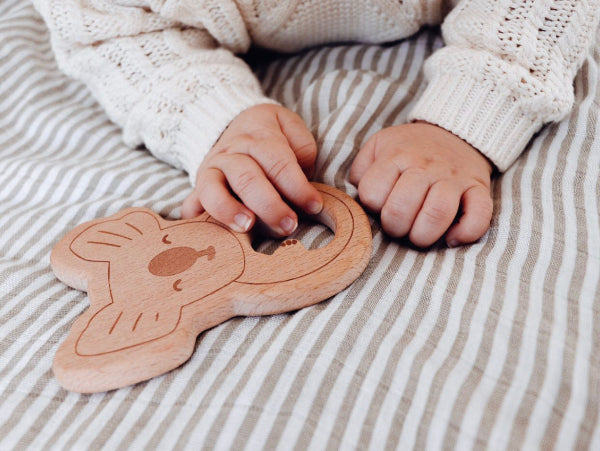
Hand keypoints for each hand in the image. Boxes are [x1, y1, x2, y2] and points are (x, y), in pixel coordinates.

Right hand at [182, 104, 322, 235]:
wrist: (231, 123)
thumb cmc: (269, 134)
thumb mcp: (289, 126)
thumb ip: (302, 146)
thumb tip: (303, 173)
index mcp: (258, 136)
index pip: (278, 162)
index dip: (297, 186)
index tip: (314, 206)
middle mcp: (231, 152)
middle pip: (248, 178)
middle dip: (270, 205)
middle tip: (289, 225)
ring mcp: (211, 170)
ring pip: (214, 189)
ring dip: (229, 209)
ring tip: (247, 226)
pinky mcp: (199, 187)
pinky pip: (191, 203)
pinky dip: (194, 217)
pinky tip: (206, 231)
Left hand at [349, 121, 492, 247]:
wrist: (455, 131)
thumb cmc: (409, 148)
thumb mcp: (379, 145)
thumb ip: (362, 168)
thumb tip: (357, 192)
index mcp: (396, 156)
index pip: (372, 193)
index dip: (371, 207)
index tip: (379, 206)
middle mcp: (425, 166)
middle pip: (401, 208)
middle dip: (394, 227)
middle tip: (398, 226)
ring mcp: (454, 178)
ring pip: (437, 213)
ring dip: (423, 235)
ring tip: (420, 235)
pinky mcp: (479, 188)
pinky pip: (479, 216)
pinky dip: (465, 233)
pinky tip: (452, 238)